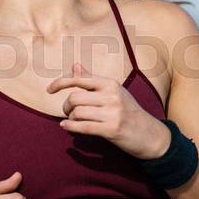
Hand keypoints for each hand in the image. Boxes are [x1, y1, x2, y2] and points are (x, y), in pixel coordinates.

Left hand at [47, 61, 171, 158]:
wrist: (149, 134)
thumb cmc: (128, 111)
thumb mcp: (113, 92)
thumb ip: (91, 80)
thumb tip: (74, 64)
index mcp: (110, 83)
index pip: (79, 79)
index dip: (60, 83)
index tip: (49, 89)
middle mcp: (111, 95)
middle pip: (74, 98)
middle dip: (66, 106)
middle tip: (68, 112)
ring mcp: (112, 113)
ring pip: (77, 113)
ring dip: (70, 118)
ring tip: (74, 120)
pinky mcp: (111, 129)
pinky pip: (82, 127)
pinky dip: (70, 127)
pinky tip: (66, 127)